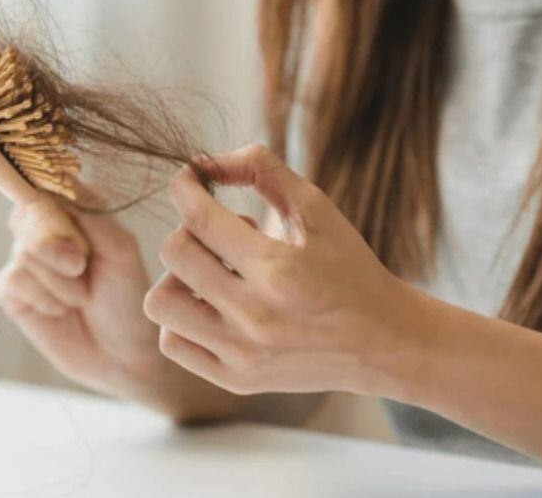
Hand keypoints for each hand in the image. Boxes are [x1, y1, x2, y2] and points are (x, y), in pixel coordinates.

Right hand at [0, 182, 162, 397]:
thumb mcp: (120, 250)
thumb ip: (91, 215)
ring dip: (60, 281)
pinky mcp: (12, 289)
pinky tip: (62, 310)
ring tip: (83, 296)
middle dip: (56, 243)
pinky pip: (14, 280)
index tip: (62, 209)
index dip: (48, 195)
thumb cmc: (128, 297)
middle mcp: (47, 227)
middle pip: (28, 213)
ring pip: (24, 251)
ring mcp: (27, 257)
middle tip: (82, 266)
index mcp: (76, 209)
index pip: (48, 183)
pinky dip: (45, 298)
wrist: (123, 354)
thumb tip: (57, 183)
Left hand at [142, 143, 409, 395]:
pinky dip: (181, 316)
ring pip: (160, 301)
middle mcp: (255, 316)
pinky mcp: (235, 380)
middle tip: (219, 230)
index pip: (201, 218)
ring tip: (211, 272)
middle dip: (188, 227)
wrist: (381, 341)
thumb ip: (263, 170)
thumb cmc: (348, 267)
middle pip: (175, 253)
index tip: (188, 179)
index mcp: (278, 269)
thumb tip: (206, 161)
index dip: (185, 188)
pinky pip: (172, 342)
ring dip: (177, 275)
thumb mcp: (318, 208)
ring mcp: (241, 353)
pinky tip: (212, 304)